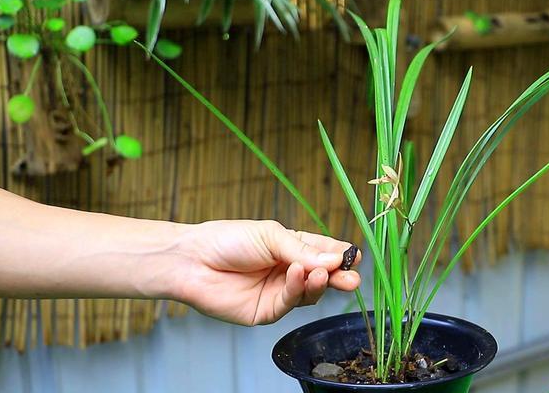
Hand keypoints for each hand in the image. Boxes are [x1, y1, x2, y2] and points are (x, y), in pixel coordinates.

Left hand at [174, 220, 361, 325]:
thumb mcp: (271, 236)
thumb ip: (303, 250)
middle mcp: (289, 272)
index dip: (341, 255)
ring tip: (321, 273)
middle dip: (339, 277)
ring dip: (319, 283)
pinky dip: (296, 289)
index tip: (355, 256)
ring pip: (310, 294)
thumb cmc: (227, 240)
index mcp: (292, 248)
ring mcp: (279, 293)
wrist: (192, 260)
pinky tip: (296, 275)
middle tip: (353, 277)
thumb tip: (335, 259)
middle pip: (323, 277)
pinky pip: (289, 304)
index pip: (324, 252)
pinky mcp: (267, 312)